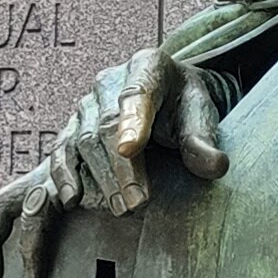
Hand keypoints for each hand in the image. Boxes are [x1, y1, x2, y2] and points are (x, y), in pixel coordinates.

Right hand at [0, 48, 232, 277]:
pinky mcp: (73, 127)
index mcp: (148, 67)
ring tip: (120, 210)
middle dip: (120, 169)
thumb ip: (204, 139)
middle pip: (107, 126)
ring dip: (99, 179)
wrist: (168, 99)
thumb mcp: (202, 115)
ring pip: (83, 141)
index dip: (132, 122)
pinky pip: (62, 150)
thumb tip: (215, 166)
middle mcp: (110, 81)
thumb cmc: (186, 107)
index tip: (130, 150)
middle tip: (136, 205)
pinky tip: (72, 200)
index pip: (138, 94)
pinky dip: (64, 175)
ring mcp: (87, 104)